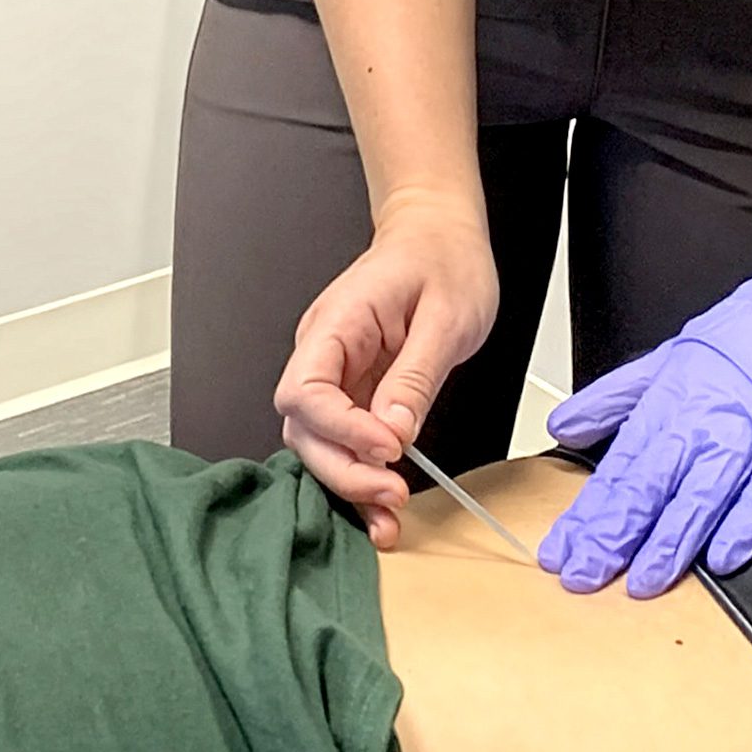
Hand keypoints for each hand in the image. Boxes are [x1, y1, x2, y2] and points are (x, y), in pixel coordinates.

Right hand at [274, 189, 497, 548]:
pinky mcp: (356, 392)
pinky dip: (363, 475)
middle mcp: (323, 353)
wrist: (439, 234)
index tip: (389, 448)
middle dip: (344, 470)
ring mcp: (336, 375)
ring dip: (349, 483)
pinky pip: (348, 440)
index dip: (342, 430)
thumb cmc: (443, 259)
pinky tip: (383, 507)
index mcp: (336, 324)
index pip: (306, 392)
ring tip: (390, 517)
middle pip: (304, 429)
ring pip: (320, 444)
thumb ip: (416, 375)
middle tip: (393, 495)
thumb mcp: (447, 315)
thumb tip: (394, 430)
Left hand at [539, 216, 751, 595]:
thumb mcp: (674, 351)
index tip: (562, 551)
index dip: (589, 512)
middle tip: (582, 575)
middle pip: (652, 482)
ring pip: (704, 491)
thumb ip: (618, 396)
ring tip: (643, 581)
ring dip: (672, 539)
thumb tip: (566, 426)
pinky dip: (748, 523)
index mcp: (673, 395)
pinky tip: (725, 558)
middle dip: (614, 534)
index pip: (620, 464)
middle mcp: (707, 415)